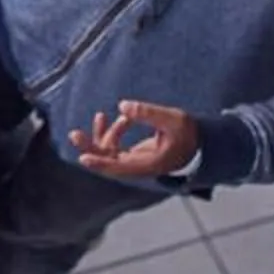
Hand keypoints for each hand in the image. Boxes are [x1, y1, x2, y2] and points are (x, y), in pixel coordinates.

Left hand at [71, 100, 197, 179]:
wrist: (199, 143)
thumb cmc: (188, 132)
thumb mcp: (173, 119)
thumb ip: (148, 113)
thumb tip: (122, 106)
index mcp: (149, 164)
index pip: (120, 167)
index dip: (101, 163)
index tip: (83, 157)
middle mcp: (139, 167)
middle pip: (108, 162)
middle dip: (90, 147)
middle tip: (74, 134)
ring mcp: (135, 163)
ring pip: (109, 154)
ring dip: (102, 136)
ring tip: (101, 116)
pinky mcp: (134, 156)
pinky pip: (115, 148)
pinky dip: (111, 134)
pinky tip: (115, 118)